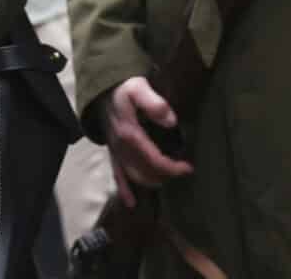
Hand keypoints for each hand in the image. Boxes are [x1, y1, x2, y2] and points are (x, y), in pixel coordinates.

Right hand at [100, 75, 191, 201]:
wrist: (102, 87)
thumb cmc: (123, 87)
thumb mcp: (139, 88)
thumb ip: (154, 104)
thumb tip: (171, 122)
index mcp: (130, 134)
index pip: (154, 160)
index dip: (172, 168)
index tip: (188, 167)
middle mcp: (121, 147)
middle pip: (145, 172)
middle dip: (165, 175)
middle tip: (181, 171)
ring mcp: (115, 151)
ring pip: (133, 176)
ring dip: (151, 181)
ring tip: (166, 179)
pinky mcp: (112, 151)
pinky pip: (116, 174)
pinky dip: (124, 190)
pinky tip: (131, 202)